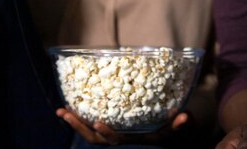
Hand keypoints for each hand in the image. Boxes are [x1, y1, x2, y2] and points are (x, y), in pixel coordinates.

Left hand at [57, 107, 190, 145]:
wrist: (172, 136)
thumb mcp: (181, 127)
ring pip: (91, 135)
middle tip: (64, 112)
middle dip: (79, 127)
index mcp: (137, 139)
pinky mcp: (113, 127)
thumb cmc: (176, 130)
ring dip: (75, 123)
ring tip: (61, 110)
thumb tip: (185, 116)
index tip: (97, 123)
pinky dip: (81, 118)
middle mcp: (124, 139)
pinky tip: (73, 106)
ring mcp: (116, 134)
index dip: (108, 133)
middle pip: (96, 140)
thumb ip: (181, 123)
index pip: (119, 140)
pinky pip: (94, 127)